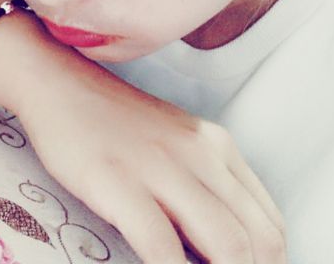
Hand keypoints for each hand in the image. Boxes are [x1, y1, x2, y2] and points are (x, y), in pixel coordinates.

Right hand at [17, 61, 286, 263]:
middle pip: (259, 242)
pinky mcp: (120, 183)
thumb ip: (205, 184)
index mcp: (218, 146)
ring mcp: (161, 167)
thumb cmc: (116, 122)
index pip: (272, 225)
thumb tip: (226, 245)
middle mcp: (202, 154)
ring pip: (228, 247)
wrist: (62, 85)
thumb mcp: (176, 142)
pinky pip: (163, 249)